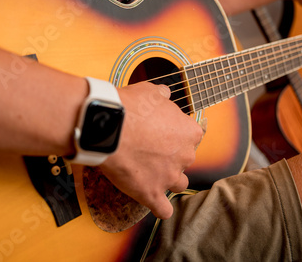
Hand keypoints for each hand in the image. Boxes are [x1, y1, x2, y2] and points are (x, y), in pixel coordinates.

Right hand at [99, 82, 202, 219]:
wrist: (109, 126)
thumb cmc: (131, 107)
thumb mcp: (151, 92)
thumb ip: (163, 96)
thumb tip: (165, 94)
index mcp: (190, 132)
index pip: (192, 136)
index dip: (176, 134)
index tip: (162, 132)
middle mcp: (185, 156)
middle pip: (185, 159)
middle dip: (172, 156)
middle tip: (151, 149)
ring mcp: (169, 176)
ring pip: (179, 183)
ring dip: (169, 179)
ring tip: (152, 174)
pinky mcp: (151, 193)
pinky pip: (163, 209)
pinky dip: (161, 208)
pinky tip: (156, 204)